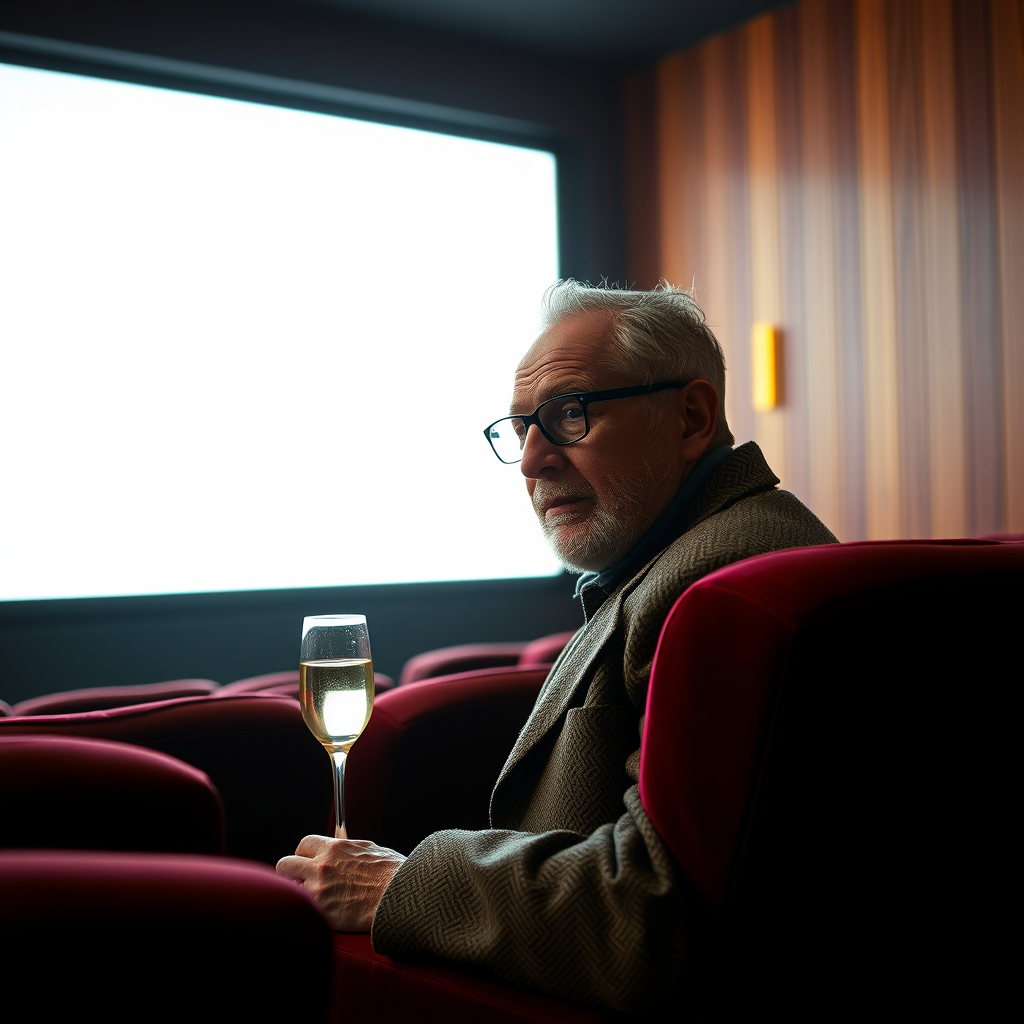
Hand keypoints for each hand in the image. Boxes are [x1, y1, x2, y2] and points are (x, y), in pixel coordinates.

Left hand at [276, 832, 405, 931]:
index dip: (305, 854)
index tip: (310, 862)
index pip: (303, 845)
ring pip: (290, 890)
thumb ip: (345, 849)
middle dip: (292, 873)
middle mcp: (321, 867)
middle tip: (305, 880)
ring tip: (318, 899)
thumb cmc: (390, 872)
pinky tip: (325, 913)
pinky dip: (310, 912)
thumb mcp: (367, 849)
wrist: (400, 897)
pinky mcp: (322, 914)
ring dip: (300, 893)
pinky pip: (304, 910)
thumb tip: (337, 847)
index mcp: (333, 848)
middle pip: (285, 865)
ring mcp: (318, 891)